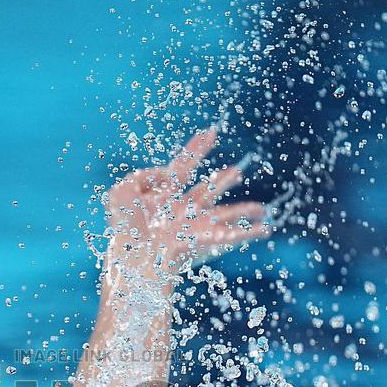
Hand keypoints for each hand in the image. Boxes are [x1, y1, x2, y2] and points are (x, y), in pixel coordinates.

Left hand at [103, 127, 270, 292]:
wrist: (133, 255)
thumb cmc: (124, 228)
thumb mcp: (123, 191)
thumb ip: (144, 175)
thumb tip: (167, 174)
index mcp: (163, 198)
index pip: (182, 168)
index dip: (195, 150)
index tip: (209, 132)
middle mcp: (181, 211)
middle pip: (207, 191)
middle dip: (223, 181)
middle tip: (237, 172)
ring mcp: (194, 226)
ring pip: (224, 214)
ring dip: (244, 210)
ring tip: (262, 209)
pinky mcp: (204, 241)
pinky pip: (231, 235)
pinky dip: (248, 232)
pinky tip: (264, 230)